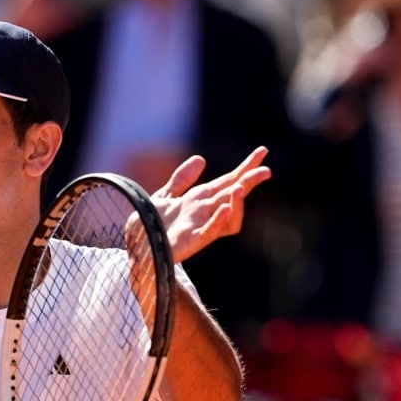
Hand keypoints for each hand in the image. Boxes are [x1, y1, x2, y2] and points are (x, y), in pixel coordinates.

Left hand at [151, 147, 270, 263]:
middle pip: (232, 195)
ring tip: (241, 186)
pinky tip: (226, 208)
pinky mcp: (190, 241)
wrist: (134, 248)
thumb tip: (200, 159)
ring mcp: (199, 227)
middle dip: (249, 182)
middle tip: (266, 171)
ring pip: (227, 214)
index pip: (228, 181)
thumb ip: (182, 179)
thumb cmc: (150, 226)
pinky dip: (219, 220)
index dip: (245, 167)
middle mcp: (204, 212)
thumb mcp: (165, 196)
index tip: (262, 151)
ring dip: (236, 201)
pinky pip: (209, 232)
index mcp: (199, 200)